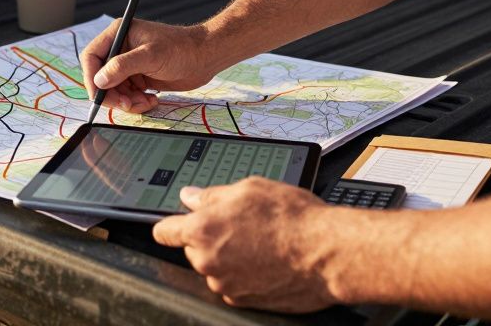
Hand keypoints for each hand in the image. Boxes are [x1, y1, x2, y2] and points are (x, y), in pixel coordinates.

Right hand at [79, 19, 217, 113]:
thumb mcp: (150, 56)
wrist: (205, 58)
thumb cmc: (181, 49)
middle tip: (127, 105)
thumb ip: (122, 66)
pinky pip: (127, 95)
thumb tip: (99, 80)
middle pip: (101, 77)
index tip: (98, 96)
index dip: (92, 77)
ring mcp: (130, 65)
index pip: (92, 56)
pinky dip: (136, 102)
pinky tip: (152, 100)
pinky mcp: (139, 78)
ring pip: (114, 90)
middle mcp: (121, 49)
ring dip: (127, 101)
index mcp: (119, 34)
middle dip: (112, 94)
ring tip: (145, 102)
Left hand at [153, 178, 340, 311]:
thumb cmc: (293, 218)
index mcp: (202, 229)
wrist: (326, 253)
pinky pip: (233, 284)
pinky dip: (243, 275)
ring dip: (228, 257)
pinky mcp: (243, 301)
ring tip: (260, 242)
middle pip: (193, 249)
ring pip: (214, 267)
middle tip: (240, 225)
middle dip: (209, 238)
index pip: (164, 231)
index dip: (169, 225)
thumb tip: (191, 197)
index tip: (171, 225)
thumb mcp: (250, 189)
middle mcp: (208, 261)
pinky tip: (266, 261)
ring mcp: (225, 284)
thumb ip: (212, 195)